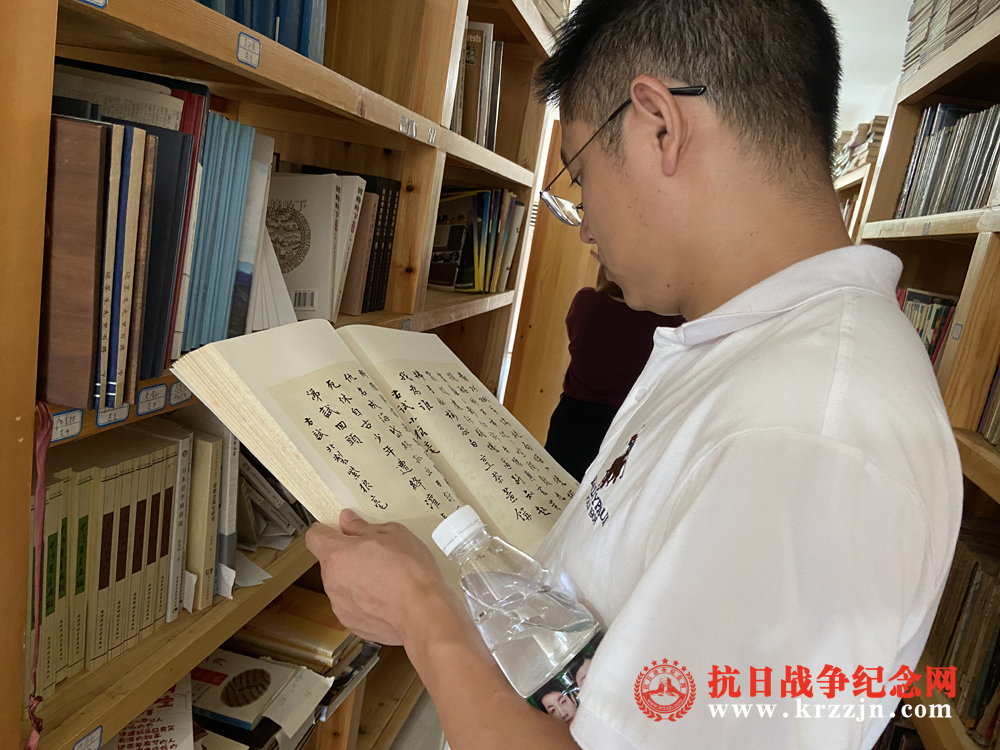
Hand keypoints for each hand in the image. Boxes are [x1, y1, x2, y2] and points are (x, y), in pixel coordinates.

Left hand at [305, 509, 460, 645]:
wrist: (422, 613)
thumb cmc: (410, 573)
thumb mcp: (393, 534)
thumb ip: (363, 528)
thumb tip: (349, 522)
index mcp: (337, 554)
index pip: (314, 536)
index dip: (326, 530)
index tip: (338, 529)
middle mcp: (332, 581)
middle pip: (331, 561)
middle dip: (348, 556)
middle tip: (375, 553)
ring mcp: (340, 605)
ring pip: (342, 584)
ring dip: (356, 579)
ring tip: (385, 577)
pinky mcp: (351, 622)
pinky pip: (352, 605)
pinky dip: (364, 600)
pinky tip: (386, 597)